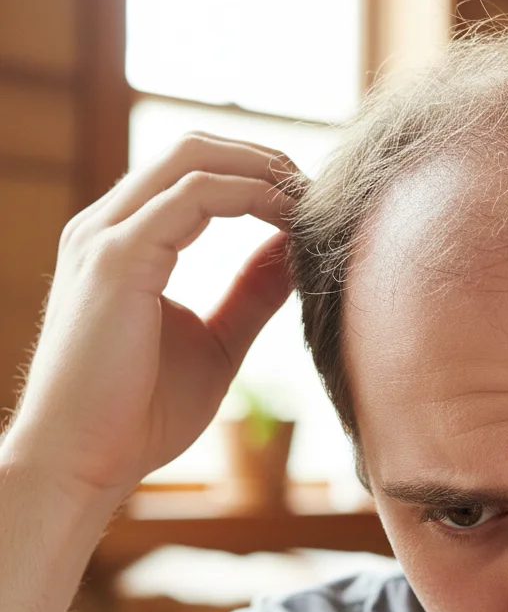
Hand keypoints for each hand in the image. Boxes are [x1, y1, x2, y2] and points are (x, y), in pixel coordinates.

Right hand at [4, 133, 299, 501]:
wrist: (84, 463)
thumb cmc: (141, 413)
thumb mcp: (218, 340)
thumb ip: (252, 293)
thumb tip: (294, 252)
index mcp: (125, 242)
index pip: (193, 173)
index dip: (257, 176)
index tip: (312, 205)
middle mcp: (108, 226)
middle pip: (194, 148)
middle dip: (265, 159)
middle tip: (320, 192)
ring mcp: (106, 236)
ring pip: (193, 158)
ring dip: (264, 171)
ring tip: (313, 203)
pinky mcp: (117, 258)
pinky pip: (193, 196)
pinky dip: (250, 196)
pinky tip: (291, 223)